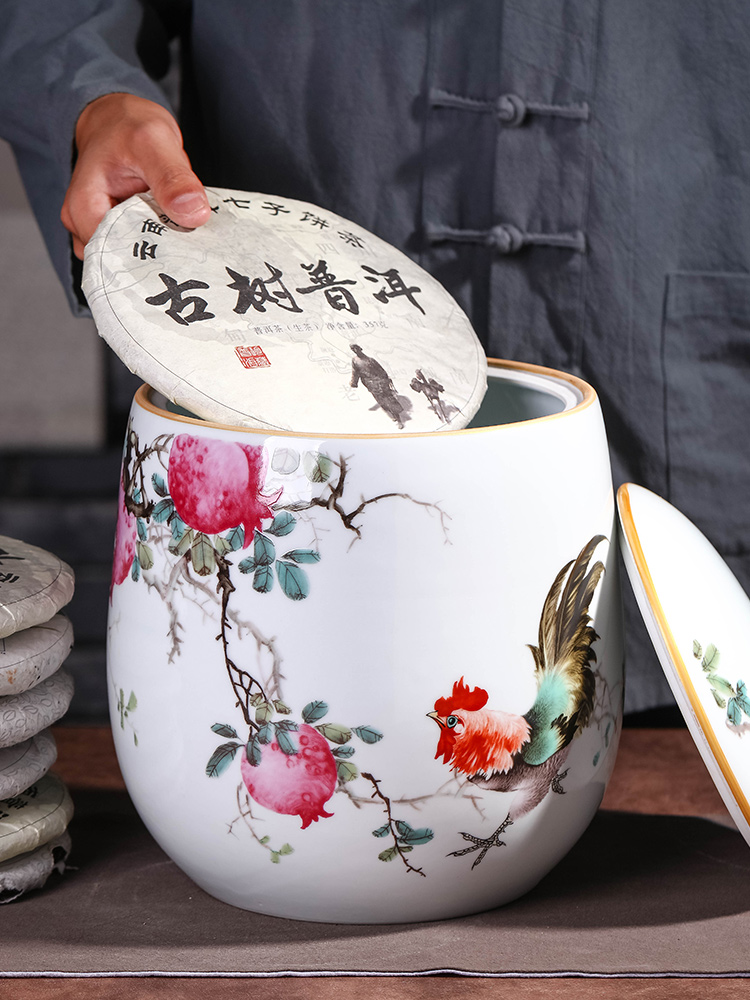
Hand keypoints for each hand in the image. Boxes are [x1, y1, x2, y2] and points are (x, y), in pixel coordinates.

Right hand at [61, 92, 210, 258]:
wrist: (122, 119)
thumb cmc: (128, 126)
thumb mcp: (153, 141)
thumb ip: (172, 178)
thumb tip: (193, 214)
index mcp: (84, 207)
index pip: (112, 255)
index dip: (148, 261)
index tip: (183, 258)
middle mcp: (86, 225)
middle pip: (124, 262)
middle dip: (159, 261)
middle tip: (193, 254)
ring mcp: (104, 231)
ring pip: (135, 258)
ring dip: (164, 253)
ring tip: (189, 242)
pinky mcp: (122, 232)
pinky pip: (144, 248)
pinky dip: (164, 244)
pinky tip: (181, 236)